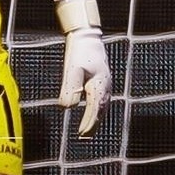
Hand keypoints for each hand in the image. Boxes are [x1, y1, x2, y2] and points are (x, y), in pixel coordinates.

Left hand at [56, 0, 111, 136]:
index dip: (88, 123)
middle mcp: (106, 86)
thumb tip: (67, 107)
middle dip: (94, 124)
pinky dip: (98, 110)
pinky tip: (93, 114)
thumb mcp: (72, 70)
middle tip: (85, 137)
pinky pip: (102, 100)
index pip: (94, 109)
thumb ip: (70, 89)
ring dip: (96, 119)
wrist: (88, 37)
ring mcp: (106, 84)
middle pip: (101, 111)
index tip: (81, 133)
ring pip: (103, 106)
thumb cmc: (80, 52)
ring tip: (89, 130)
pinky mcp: (103, 81)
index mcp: (99, 85)